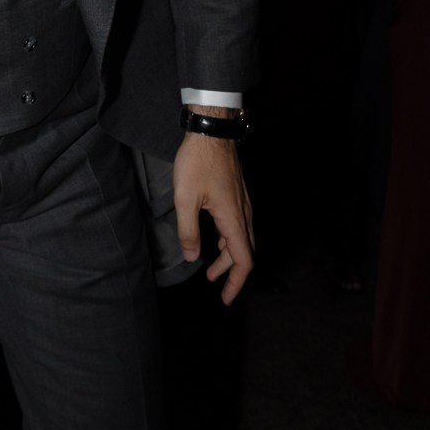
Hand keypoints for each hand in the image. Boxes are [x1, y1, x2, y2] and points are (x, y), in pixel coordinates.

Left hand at [173, 130, 254, 304]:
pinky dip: (229, 240)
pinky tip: (215, 239)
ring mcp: (242, 203)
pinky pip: (238, 225)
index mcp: (233, 219)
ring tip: (210, 268)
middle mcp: (244, 214)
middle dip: (232, 272)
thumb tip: (192, 256)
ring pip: (242, 238)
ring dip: (229, 256)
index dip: (236, 282)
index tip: (225, 298)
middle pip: (245, 252)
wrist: (212, 131)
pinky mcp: (237, 195)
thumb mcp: (185, 198)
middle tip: (217, 287)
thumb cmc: (198, 162)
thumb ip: (188, 230)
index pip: (243, 260)